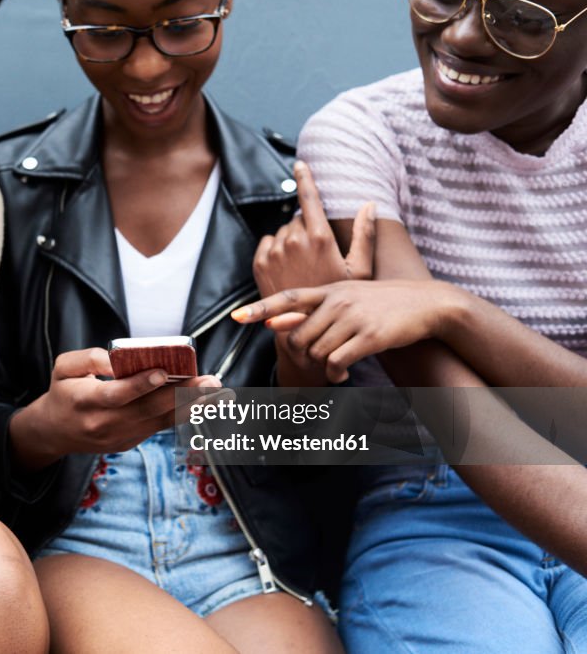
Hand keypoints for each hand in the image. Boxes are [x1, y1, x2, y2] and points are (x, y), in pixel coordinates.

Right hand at [10, 348, 220, 469]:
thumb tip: (119, 358)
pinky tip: (207, 402)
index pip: (117, 394)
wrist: (55, 432)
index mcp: (86, 401)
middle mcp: (106, 423)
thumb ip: (89, 359)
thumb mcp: (63, 368)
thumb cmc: (63, 391)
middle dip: (182, 394)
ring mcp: (121, 436)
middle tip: (211, 380)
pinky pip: (160, 426)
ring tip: (220, 392)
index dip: (140, 384)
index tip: (163, 372)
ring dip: (193, 406)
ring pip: (161, 420)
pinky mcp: (131, 441)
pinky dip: (184, 413)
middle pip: (148, 409)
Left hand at [233, 280, 459, 382]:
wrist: (427, 304)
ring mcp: (353, 318)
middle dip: (303, 356)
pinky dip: (336, 374)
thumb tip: (273, 324)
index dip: (259, 308)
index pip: (286, 297)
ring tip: (333, 368)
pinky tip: (343, 374)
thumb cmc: (381, 303)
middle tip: (315, 361)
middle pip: (299, 337)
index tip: (236, 317)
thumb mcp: (346, 297)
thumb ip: (310, 309)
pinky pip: (337, 362)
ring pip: (317, 352)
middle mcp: (337, 301)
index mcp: (329, 290)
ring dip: (321, 367)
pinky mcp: (369, 336)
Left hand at [252, 161, 376, 296]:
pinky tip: (288, 267)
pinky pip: (267, 243)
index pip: (309, 198)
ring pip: (282, 231)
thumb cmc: (339, 301)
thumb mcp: (360, 271)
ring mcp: (275, 253)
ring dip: (291, 240)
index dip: (305, 178)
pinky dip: (275, 249)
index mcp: (320, 238)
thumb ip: (364, 235)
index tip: (300, 164)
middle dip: (306, 228)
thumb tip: (370, 204)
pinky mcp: (260, 264)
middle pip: (297, 218)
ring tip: (304, 265)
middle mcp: (294, 241)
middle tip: (317, 254)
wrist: (304, 328)